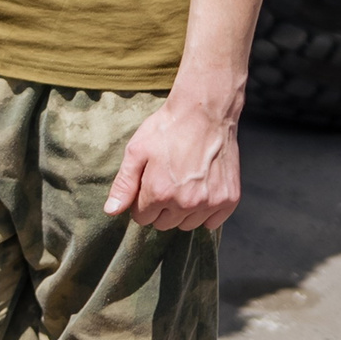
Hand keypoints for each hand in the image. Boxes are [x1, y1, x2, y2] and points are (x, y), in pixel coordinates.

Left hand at [104, 96, 242, 230]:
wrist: (205, 114)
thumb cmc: (167, 130)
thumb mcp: (136, 151)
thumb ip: (123, 184)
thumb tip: (111, 211)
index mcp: (160, 192)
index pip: (142, 218)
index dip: (141, 202)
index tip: (148, 185)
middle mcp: (186, 203)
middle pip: (164, 224)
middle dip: (160, 208)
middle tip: (165, 181)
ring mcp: (210, 203)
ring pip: (187, 225)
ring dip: (182, 212)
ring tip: (183, 184)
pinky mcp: (229, 200)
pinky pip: (212, 223)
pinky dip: (205, 212)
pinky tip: (201, 190)